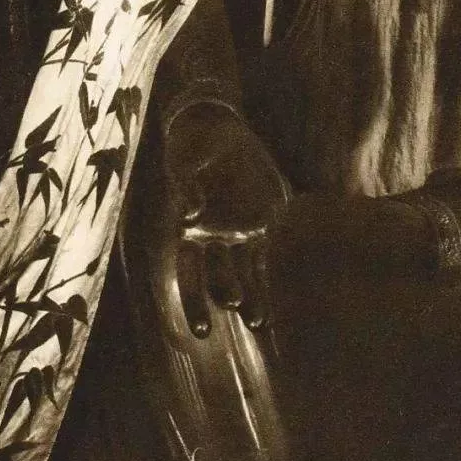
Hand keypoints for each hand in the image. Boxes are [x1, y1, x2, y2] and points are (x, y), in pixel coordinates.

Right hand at [163, 102, 288, 337]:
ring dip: (249, 298)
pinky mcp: (259, 224)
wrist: (219, 129)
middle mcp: (210, 238)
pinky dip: (268, 281)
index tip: (200, 331)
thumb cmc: (194, 145)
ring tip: (258, 323)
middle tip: (222, 324)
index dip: (192, 302)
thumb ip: (186, 185)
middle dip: (214, 303)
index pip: (186, 273)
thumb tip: (190, 213)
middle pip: (211, 280)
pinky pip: (264, 258)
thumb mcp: (185, 160)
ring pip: (242, 275)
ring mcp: (235, 233)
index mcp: (187, 228)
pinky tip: (276, 308)